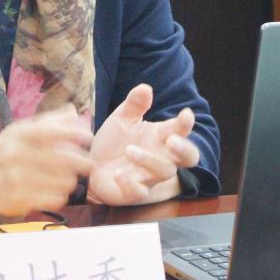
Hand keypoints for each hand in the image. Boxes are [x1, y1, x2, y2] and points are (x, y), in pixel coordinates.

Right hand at [0, 105, 92, 216]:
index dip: (73, 134)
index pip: (51, 132)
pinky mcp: (20, 200)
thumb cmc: (2, 153)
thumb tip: (73, 112)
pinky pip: (54, 199)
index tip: (88, 137)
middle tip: (89, 163)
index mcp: (18, 135)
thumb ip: (48, 122)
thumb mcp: (19, 131)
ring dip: (70, 179)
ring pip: (62, 181)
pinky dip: (60, 194)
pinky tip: (56, 189)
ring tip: (68, 177)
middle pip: (62, 159)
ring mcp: (18, 179)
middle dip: (82, 162)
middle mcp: (17, 155)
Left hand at [88, 84, 198, 205]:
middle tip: (172, 140)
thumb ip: (134, 104)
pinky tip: (119, 174)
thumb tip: (146, 87)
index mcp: (160, 137)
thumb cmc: (115, 142)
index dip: (185, 124)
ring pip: (163, 172)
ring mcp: (148, 176)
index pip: (180, 131)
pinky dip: (130, 183)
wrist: (92, 166)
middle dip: (184, 149)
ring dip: (148, 160)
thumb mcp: (122, 118)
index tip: (186, 114)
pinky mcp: (132, 192)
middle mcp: (160, 157)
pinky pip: (138, 191)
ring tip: (129, 150)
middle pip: (187, 158)